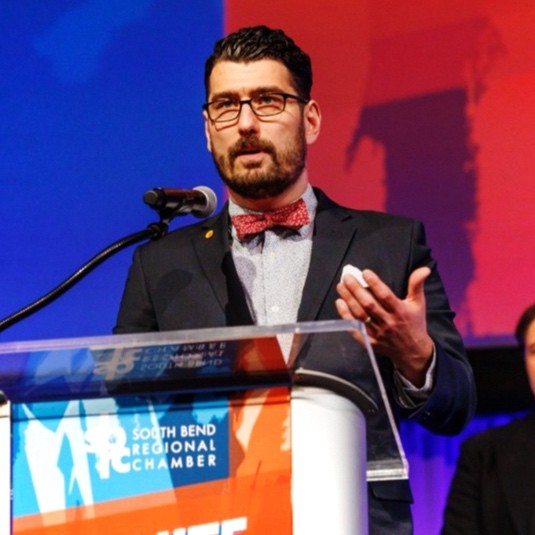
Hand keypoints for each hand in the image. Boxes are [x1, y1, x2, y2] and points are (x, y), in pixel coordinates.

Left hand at [335, 267, 433, 386]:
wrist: (413, 351)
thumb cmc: (414, 323)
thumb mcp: (418, 303)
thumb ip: (417, 285)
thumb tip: (424, 269)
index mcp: (400, 311)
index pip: (385, 295)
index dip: (374, 283)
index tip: (365, 272)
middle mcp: (388, 322)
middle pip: (369, 304)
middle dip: (356, 290)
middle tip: (346, 277)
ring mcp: (378, 333)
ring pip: (360, 315)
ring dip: (348, 300)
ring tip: (341, 287)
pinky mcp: (370, 341)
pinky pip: (356, 329)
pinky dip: (346, 316)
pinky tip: (340, 304)